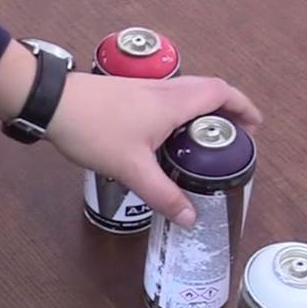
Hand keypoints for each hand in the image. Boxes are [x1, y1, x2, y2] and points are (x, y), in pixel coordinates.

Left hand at [46, 71, 260, 226]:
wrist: (51, 103)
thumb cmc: (94, 129)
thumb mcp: (131, 169)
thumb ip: (162, 194)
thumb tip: (190, 218)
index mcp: (173, 102)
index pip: (221, 93)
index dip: (242, 106)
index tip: (255, 126)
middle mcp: (162, 89)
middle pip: (206, 91)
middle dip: (224, 111)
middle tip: (231, 138)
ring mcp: (141, 89)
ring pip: (183, 94)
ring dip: (199, 112)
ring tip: (200, 142)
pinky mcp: (124, 94)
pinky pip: (163, 100)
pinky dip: (176, 114)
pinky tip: (162, 138)